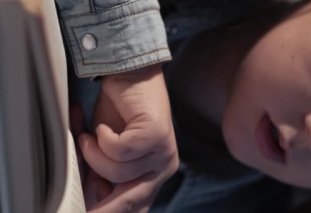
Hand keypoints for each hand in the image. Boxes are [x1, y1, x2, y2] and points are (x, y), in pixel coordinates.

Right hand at [78, 64, 178, 211]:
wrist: (129, 77)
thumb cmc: (117, 115)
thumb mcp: (106, 153)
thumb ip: (104, 176)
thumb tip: (97, 197)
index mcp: (152, 176)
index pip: (135, 207)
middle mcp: (163, 168)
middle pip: (132, 202)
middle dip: (104, 209)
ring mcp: (163, 152)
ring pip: (117, 172)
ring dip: (93, 153)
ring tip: (91, 136)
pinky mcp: (157, 135)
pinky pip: (119, 150)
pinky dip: (102, 138)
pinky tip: (104, 127)